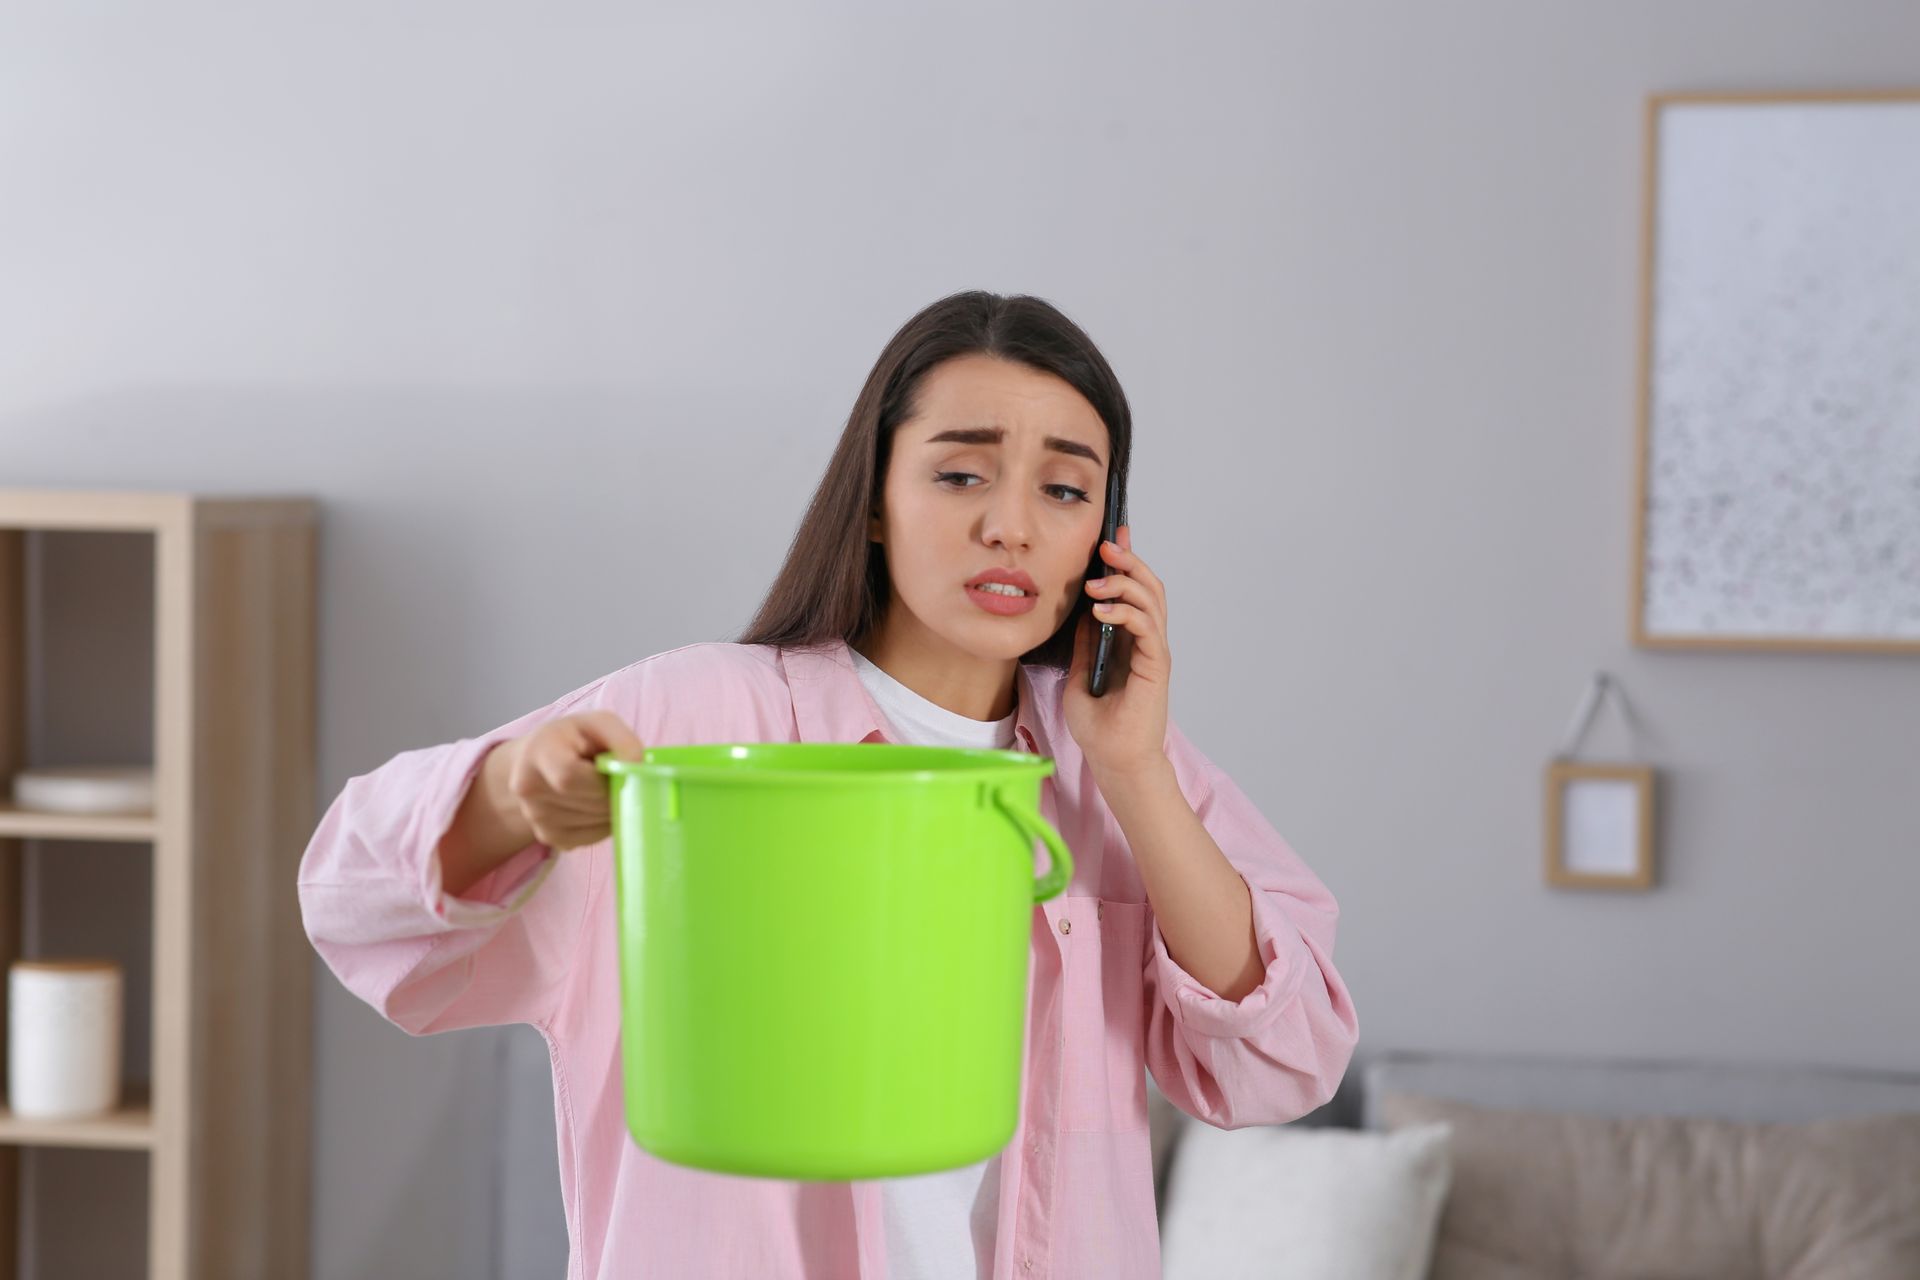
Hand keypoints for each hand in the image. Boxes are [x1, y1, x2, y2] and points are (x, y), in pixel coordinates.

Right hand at [501, 711, 646, 851]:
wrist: (540, 759)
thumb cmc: (575, 738)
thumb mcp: (600, 724)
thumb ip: (622, 741)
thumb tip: (637, 767)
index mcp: (538, 752)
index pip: (568, 778)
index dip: (601, 782)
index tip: (617, 773)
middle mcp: (528, 788)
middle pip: (584, 804)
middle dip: (612, 796)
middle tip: (621, 781)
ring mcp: (535, 816)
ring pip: (590, 824)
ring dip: (611, 811)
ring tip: (606, 790)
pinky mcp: (548, 837)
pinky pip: (588, 839)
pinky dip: (603, 825)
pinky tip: (598, 805)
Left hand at [1064, 523, 1170, 779]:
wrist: (1113, 760)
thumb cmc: (1099, 727)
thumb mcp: (1078, 674)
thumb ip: (1083, 644)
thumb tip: (1078, 612)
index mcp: (1128, 640)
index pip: (1132, 591)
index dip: (1125, 562)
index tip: (1111, 536)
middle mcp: (1145, 641)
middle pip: (1147, 587)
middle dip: (1128, 561)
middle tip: (1106, 546)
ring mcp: (1153, 652)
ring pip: (1151, 601)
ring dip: (1125, 583)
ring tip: (1096, 583)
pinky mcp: (1156, 666)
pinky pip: (1147, 627)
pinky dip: (1125, 613)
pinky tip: (1100, 612)